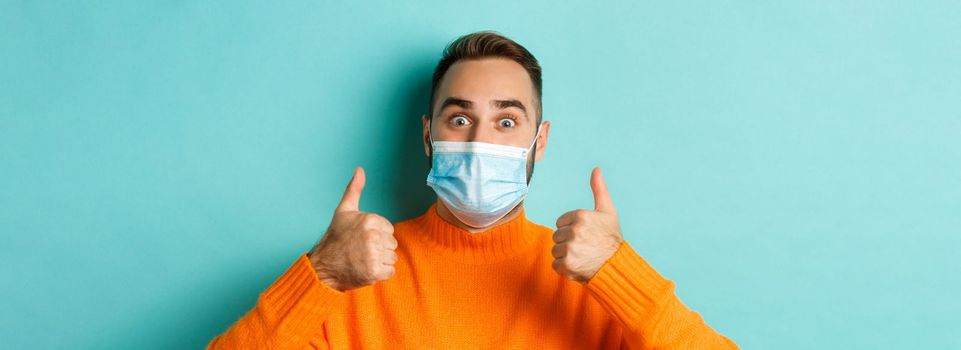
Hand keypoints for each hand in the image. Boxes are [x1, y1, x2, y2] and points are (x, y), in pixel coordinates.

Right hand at [308, 166, 397, 291]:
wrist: (323, 266)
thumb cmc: (335, 238)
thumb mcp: (344, 211)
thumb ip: (354, 189)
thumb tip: (360, 169)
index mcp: (370, 220)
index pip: (389, 229)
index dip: (377, 235)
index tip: (361, 238)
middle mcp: (373, 236)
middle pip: (392, 244)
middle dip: (379, 248)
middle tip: (360, 250)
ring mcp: (374, 254)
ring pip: (392, 258)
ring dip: (380, 261)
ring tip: (362, 259)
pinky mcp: (375, 272)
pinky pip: (390, 271)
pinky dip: (380, 273)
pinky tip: (365, 269)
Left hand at [551, 167, 624, 283]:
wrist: (617, 265)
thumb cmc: (612, 238)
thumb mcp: (608, 211)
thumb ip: (599, 189)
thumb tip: (596, 169)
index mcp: (580, 216)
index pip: (560, 222)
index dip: (572, 229)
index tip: (585, 234)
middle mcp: (574, 231)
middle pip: (557, 236)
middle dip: (568, 242)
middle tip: (585, 246)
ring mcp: (570, 249)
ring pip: (556, 250)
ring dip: (566, 255)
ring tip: (582, 256)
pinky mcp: (567, 265)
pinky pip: (555, 264)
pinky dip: (565, 268)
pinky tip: (579, 265)